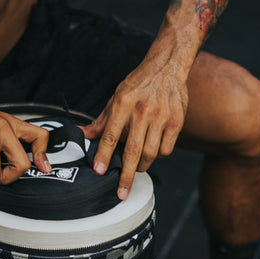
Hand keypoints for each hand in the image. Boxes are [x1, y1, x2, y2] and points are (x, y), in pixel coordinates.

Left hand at [83, 59, 188, 199]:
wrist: (167, 66)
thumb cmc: (139, 83)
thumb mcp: (116, 97)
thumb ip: (101, 120)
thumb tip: (82, 135)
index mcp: (123, 103)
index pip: (111, 135)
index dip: (103, 155)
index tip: (99, 171)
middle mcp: (142, 110)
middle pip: (133, 151)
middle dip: (126, 175)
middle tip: (121, 192)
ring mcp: (161, 116)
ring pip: (151, 153)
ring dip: (141, 166)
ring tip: (135, 167)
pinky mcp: (176, 121)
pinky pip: (166, 149)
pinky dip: (158, 156)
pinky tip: (152, 152)